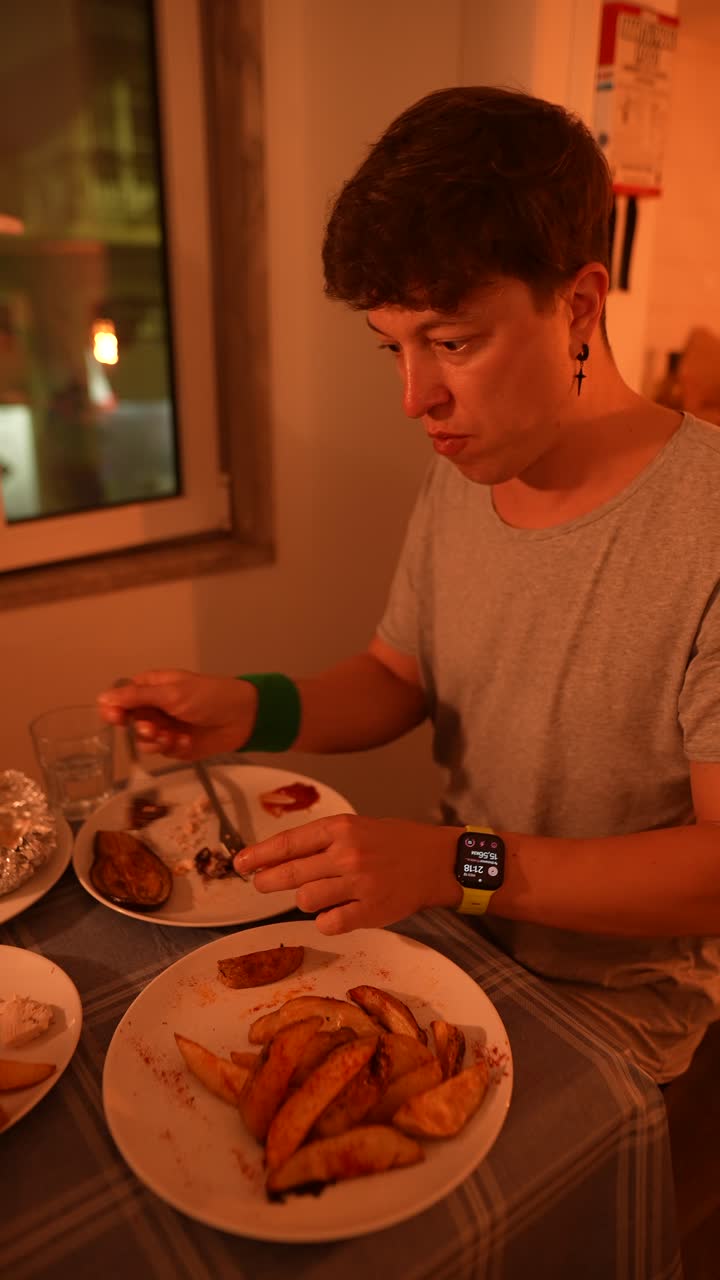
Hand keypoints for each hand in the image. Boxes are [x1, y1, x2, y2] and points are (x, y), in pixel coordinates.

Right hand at [97, 669, 257, 759]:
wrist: (242, 717)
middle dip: (142, 727)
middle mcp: (155, 707)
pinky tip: (188, 741)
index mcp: (152, 687)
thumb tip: (102, 698)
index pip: (122, 697)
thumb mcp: (171, 693)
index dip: (115, 708)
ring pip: (143, 741)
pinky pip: (162, 751)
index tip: (114, 717)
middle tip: (154, 728)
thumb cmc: (208, 696)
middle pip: (130, 722)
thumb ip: (137, 697)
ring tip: (175, 736)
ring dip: (157, 740)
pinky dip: (173, 747)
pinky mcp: (176, 746)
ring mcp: (165, 727)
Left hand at [234, 814, 461, 932]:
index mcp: (342, 828)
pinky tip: (335, 913)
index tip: (240, 863)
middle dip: (267, 881)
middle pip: (291, 873)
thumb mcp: (356, 828)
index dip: (260, 855)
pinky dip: (325, 921)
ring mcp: (359, 884)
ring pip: (307, 900)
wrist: (436, 860)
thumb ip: (321, 842)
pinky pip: (329, 924)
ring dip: (306, 900)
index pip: (289, 843)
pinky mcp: (371, 911)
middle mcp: (348, 854)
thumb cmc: (392, 842)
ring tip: (320, 894)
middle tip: (259, 884)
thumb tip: (277, 859)